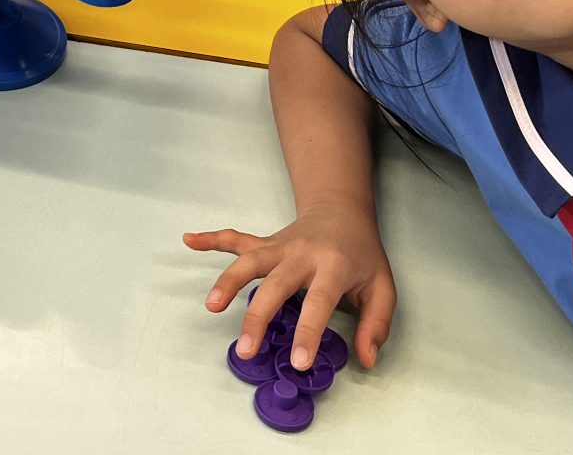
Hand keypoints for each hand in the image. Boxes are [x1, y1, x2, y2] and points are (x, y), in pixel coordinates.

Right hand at [184, 200, 396, 372]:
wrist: (343, 211)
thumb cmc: (362, 254)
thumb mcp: (382, 288)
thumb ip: (376, 325)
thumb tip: (366, 359)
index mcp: (333, 267)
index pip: (319, 303)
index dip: (308, 333)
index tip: (298, 362)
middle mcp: (302, 254)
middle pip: (275, 285)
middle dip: (258, 317)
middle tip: (245, 349)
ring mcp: (279, 247)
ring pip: (250, 262)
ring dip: (228, 281)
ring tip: (212, 305)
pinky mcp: (265, 243)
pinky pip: (236, 239)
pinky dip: (212, 240)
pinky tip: (190, 241)